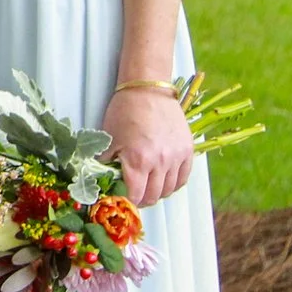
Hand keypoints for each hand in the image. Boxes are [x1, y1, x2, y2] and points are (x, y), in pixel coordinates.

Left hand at [104, 85, 194, 207]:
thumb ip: (106, 162)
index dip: (128, 201)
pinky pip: (183, 178)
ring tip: (148, 188)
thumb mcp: (109, 138)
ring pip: (169, 189)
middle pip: (153, 196)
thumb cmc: (124, 111)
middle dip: (141, 200)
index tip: (122, 199)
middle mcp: (160, 162)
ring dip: (157, 193)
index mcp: (138, 160)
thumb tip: (103, 179)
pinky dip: (173, 184)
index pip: (135, 195)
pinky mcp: (187, 151)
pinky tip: (164, 182)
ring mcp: (176, 157)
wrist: (147, 91)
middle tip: (134, 196)